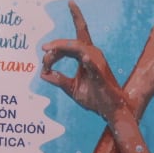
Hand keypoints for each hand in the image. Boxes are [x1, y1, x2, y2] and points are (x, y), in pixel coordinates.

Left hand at [41, 0, 125, 119]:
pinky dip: (89, 61)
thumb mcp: (72, 88)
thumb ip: (58, 79)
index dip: (55, 48)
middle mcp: (93, 55)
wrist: (111, 110)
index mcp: (86, 57)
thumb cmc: (95, 98)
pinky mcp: (101, 76)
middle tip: (43, 49)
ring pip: (78, 47)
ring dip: (62, 48)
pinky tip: (84, 58)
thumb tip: (42, 74)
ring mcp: (98, 64)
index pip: (70, 44)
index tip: (44, 62)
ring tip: (48, 55)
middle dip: (56, 44)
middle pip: (73, 42)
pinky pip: (94, 66)